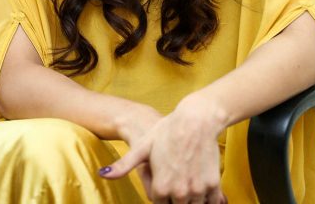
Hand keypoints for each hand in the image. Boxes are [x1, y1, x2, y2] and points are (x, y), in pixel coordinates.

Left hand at [101, 94, 227, 202]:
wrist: (196, 119)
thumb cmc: (167, 130)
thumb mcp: (143, 147)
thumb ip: (124, 165)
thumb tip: (101, 174)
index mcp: (160, 188)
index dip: (161, 195)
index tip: (162, 182)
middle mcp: (179, 193)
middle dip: (175, 199)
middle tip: (176, 177)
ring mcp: (197, 190)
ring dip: (191, 200)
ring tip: (187, 181)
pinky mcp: (213, 184)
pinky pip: (212, 202)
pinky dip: (208, 199)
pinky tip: (201, 187)